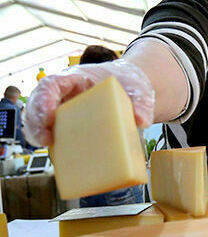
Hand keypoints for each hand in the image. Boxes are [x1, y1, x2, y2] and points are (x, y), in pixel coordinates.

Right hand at [23, 59, 154, 146]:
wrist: (131, 91)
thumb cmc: (129, 85)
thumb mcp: (138, 89)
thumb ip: (142, 103)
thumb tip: (142, 121)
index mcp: (77, 79)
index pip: (51, 84)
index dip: (43, 99)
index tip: (47, 115)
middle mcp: (65, 94)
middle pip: (37, 104)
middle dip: (35, 122)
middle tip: (44, 140)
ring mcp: (64, 111)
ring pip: (39, 121)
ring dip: (38, 136)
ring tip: (48, 149)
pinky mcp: (68, 127)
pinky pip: (54, 136)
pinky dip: (54, 147)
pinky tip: (61, 158)